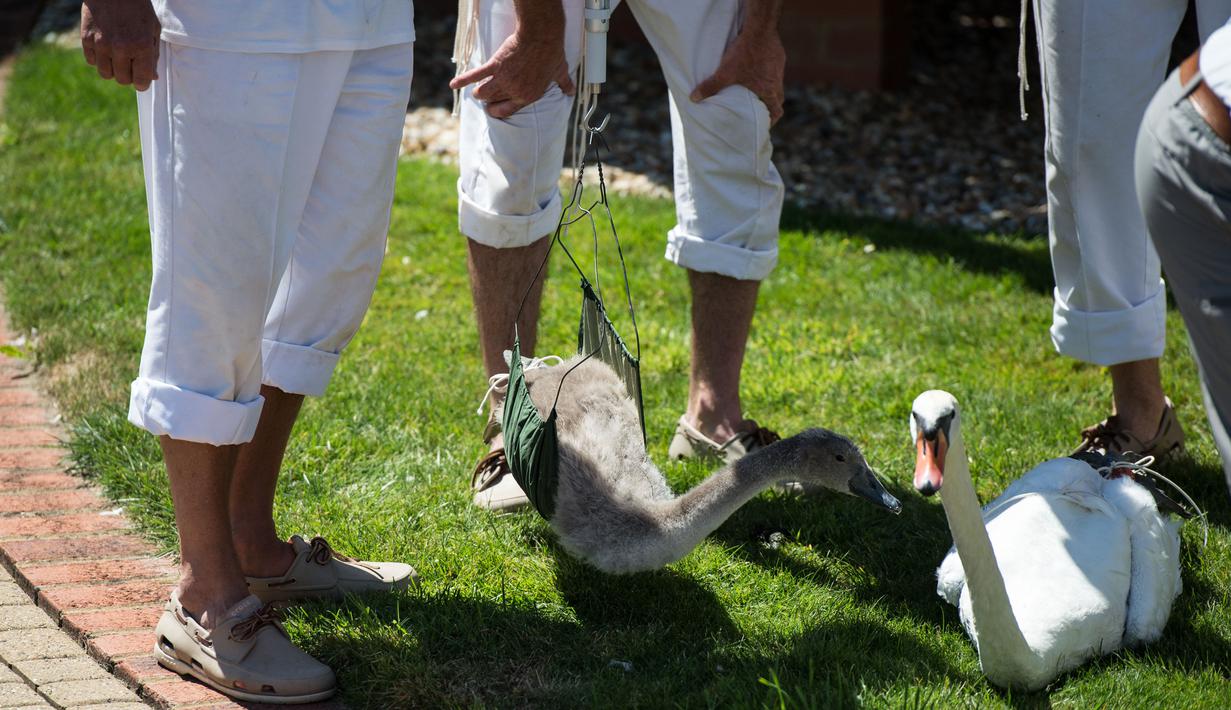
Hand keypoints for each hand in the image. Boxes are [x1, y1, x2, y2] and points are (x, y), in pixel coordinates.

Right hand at [80, 0, 160, 90]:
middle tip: (130, 64)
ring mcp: (102, 44)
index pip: (142, 81)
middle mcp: (121, 48)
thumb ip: (153, 55)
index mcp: (142, 46)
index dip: (144, 82)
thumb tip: (152, 77)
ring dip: (112, 69)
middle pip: (123, 80)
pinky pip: (91, 61)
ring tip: (117, 56)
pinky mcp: (86, 38)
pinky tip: (104, 48)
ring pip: (106, 74)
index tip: (143, 78)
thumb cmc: (138, 8)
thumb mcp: (153, 29)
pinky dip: (98, 58)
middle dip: (129, 76)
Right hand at [449, 25, 572, 118]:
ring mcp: (503, 79)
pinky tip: (453, 85)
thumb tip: (571, 91)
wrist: (541, 35)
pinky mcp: (495, 65)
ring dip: (478, 93)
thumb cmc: (551, 54)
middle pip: (492, 103)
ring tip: (478, 91)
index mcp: (527, 96)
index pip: (507, 112)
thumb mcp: (560, 72)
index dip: (499, 111)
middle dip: (489, 101)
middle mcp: (513, 91)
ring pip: (482, 93)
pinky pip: (475, 75)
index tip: (495, 109)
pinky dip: (462, 80)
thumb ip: (564, 84)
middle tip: (488, 98)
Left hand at [691, 21, 785, 124]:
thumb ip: (710, 87)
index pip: (777, 111)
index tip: (765, 123)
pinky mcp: (778, 56)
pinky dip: (767, 73)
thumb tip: (694, 98)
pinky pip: (775, 69)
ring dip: (768, 88)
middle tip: (759, 109)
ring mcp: (779, 68)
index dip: (771, 119)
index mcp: (769, 90)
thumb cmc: (745, 54)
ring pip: (777, 83)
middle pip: (779, 99)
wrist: (760, 29)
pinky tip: (756, 69)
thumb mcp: (725, 73)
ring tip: (755, 89)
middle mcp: (777, 81)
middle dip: (770, 105)